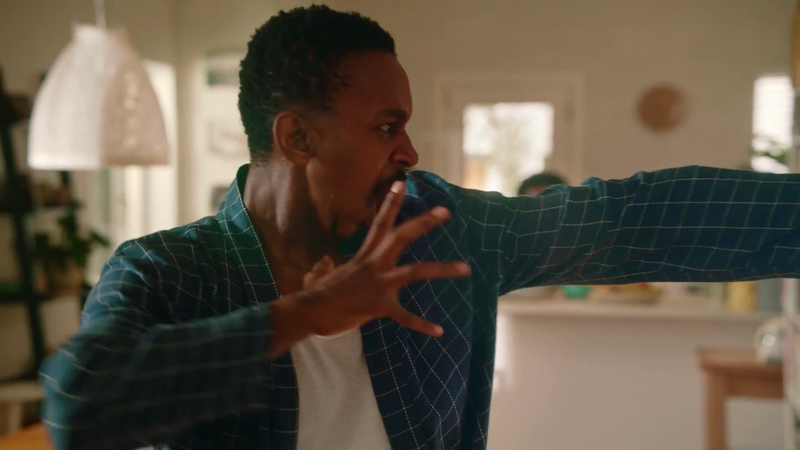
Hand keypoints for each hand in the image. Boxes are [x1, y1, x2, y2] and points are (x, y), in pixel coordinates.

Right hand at [300, 181, 470, 337]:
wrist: (309, 311)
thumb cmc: (317, 294)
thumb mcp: (325, 273)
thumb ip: (330, 267)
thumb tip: (324, 264)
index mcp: (364, 254)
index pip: (380, 221)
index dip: (391, 201)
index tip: (402, 183)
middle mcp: (374, 263)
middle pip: (403, 236)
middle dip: (425, 222)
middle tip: (446, 211)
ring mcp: (379, 283)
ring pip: (417, 271)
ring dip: (443, 269)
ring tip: (466, 268)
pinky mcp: (379, 306)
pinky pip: (406, 316)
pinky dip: (423, 325)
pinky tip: (439, 331)